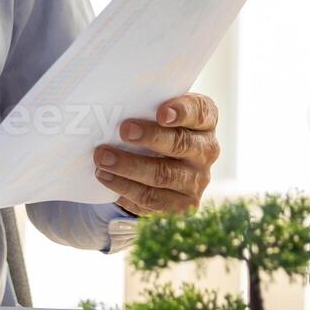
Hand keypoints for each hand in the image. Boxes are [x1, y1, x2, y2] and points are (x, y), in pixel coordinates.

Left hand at [92, 93, 219, 216]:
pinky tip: (106, 177)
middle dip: (151, 137)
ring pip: (164, 174)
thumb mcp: (156, 114)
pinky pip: (152, 198)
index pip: (201, 112)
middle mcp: (206, 150)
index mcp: (204, 122)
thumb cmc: (155, 131)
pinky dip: (126, 188)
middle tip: (125, 131)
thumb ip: (145, 106)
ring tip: (103, 158)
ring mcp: (197, 180)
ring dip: (129, 166)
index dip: (183, 112)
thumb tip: (112, 104)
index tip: (162, 113)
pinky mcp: (183, 205)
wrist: (161, 171)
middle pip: (181, 144)